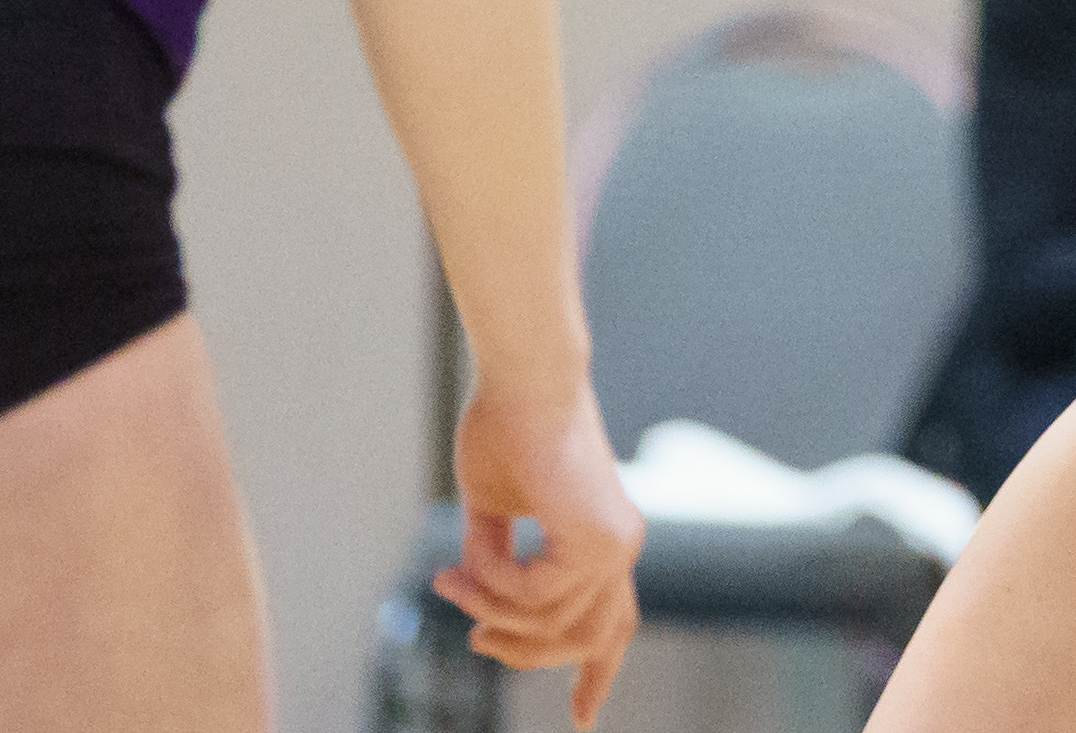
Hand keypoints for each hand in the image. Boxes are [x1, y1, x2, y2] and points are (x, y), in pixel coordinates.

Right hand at [433, 374, 644, 729]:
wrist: (521, 377)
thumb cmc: (505, 425)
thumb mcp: (492, 509)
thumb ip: (498, 560)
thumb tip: (484, 607)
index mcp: (606, 539)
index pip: (615, 623)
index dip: (597, 674)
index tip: (583, 720)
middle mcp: (621, 545)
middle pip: (587, 640)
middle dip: (524, 652)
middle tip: (472, 634)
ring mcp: (616, 542)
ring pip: (555, 626)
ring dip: (496, 615)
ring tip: (455, 580)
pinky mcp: (596, 538)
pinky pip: (535, 597)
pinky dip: (493, 586)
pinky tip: (469, 558)